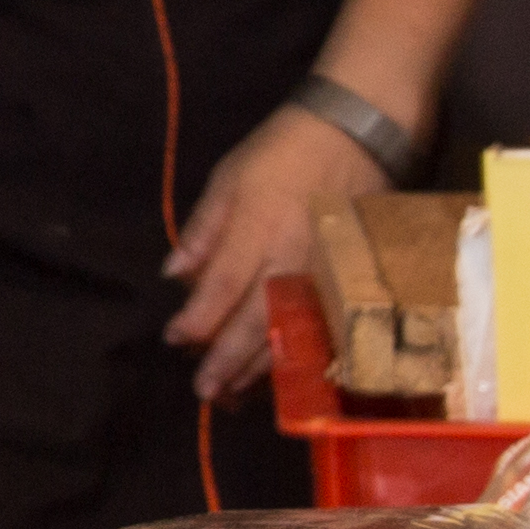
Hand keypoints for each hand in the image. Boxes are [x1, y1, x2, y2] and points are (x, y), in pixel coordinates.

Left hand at [164, 97, 382, 404]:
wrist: (355, 134)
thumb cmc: (281, 152)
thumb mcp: (228, 179)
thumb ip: (203, 230)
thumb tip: (174, 275)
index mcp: (258, 229)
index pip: (223, 286)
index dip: (199, 318)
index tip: (175, 340)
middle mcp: (293, 257)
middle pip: (258, 320)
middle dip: (228, 360)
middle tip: (204, 391)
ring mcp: (326, 270)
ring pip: (292, 330)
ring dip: (260, 366)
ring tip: (233, 394)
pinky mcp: (350, 276)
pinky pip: (320, 324)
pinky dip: (297, 350)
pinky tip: (278, 371)